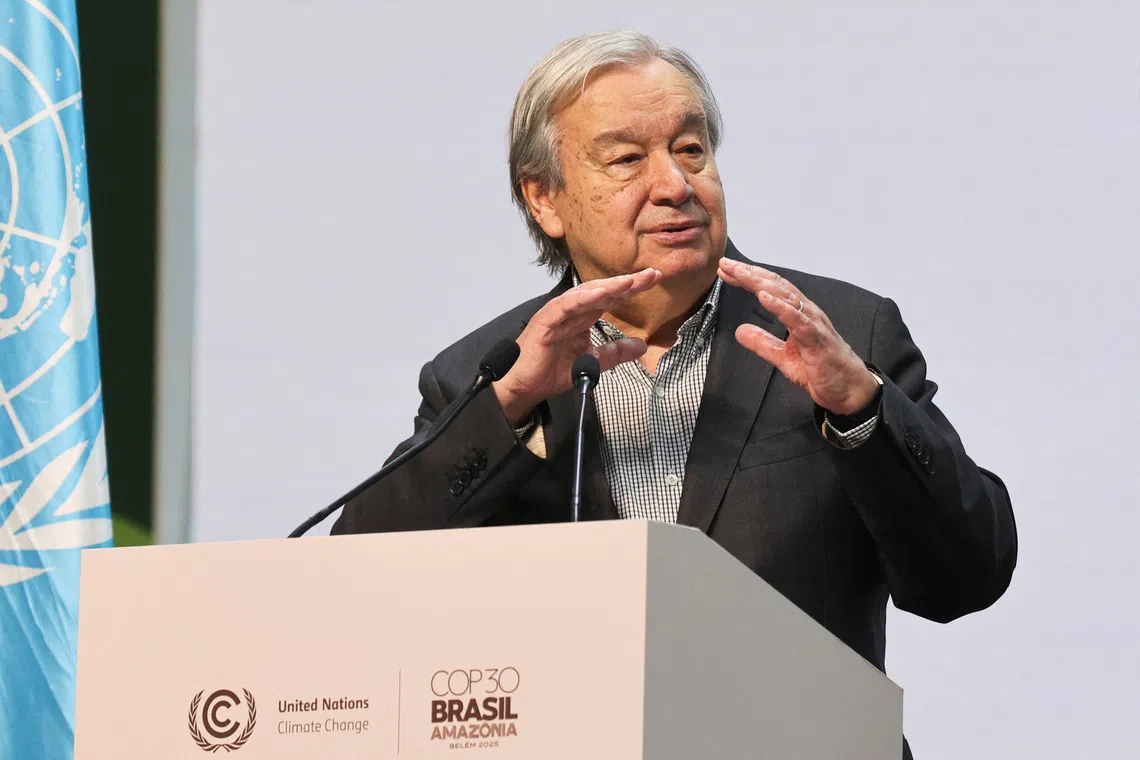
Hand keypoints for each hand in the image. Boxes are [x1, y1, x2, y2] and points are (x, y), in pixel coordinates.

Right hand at [493, 268, 661, 424]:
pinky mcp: (545, 321)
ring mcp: (558, 314)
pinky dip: (582, 299)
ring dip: (608, 287)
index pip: (611, 299)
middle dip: (627, 283)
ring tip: (630, 282)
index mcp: (582, 318)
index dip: (631, 289)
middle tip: (651, 275)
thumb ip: (615, 352)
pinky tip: (600, 294)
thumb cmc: (550, 370)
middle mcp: (572, 311)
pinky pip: (565, 306)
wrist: (524, 386)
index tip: (654, 280)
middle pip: (602, 291)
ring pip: (585, 295)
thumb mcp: (592, 362)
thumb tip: (642, 345)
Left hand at [717, 258, 878, 415]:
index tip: (726, 271)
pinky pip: (797, 320)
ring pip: (786, 296)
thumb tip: (740, 332)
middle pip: (775, 286)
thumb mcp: (783, 357)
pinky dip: (780, 307)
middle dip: (749, 274)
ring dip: (761, 283)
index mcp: (798, 315)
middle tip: (726, 264)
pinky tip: (764, 297)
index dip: (748, 278)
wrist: (850, 390)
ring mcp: (813, 324)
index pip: (770, 289)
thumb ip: (763, 343)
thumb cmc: (823, 370)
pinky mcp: (818, 339)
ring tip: (741, 274)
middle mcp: (806, 313)